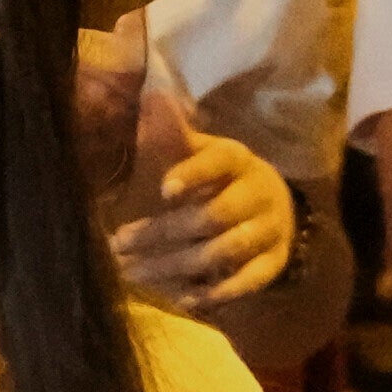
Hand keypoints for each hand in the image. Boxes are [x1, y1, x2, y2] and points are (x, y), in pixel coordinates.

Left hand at [111, 131, 295, 312]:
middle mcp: (259, 193)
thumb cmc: (217, 178)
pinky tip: (182, 299)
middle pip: (212, 216)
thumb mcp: (196, 152)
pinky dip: (216, 292)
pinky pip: (248, 281)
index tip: (163, 189)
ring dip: (176, 265)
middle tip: (119, 243)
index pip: (220, 162)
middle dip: (162, 232)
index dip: (194, 174)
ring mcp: (269, 230)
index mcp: (237, 160)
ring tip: (134, 273)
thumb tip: (152, 93)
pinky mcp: (273, 263)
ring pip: (224, 251)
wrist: (271, 209)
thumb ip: (172, 131)